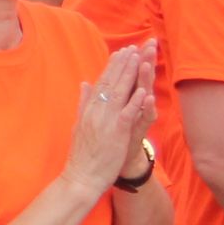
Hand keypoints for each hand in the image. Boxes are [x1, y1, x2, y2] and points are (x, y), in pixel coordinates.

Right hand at [66, 43, 156, 197]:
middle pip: (111, 83)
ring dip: (130, 75)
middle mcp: (96, 112)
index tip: (121, 52)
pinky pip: (128, 115)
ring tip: (139, 58)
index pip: (102, 82)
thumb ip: (83, 103)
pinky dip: (135, 102)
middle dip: (123, 64)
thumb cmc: (81, 155)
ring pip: (119, 93)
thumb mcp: (79, 125)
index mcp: (89, 109)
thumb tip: (84, 84)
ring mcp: (106, 122)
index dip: (112, 66)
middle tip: (133, 47)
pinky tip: (144, 91)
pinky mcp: (116, 134)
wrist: (80, 178)